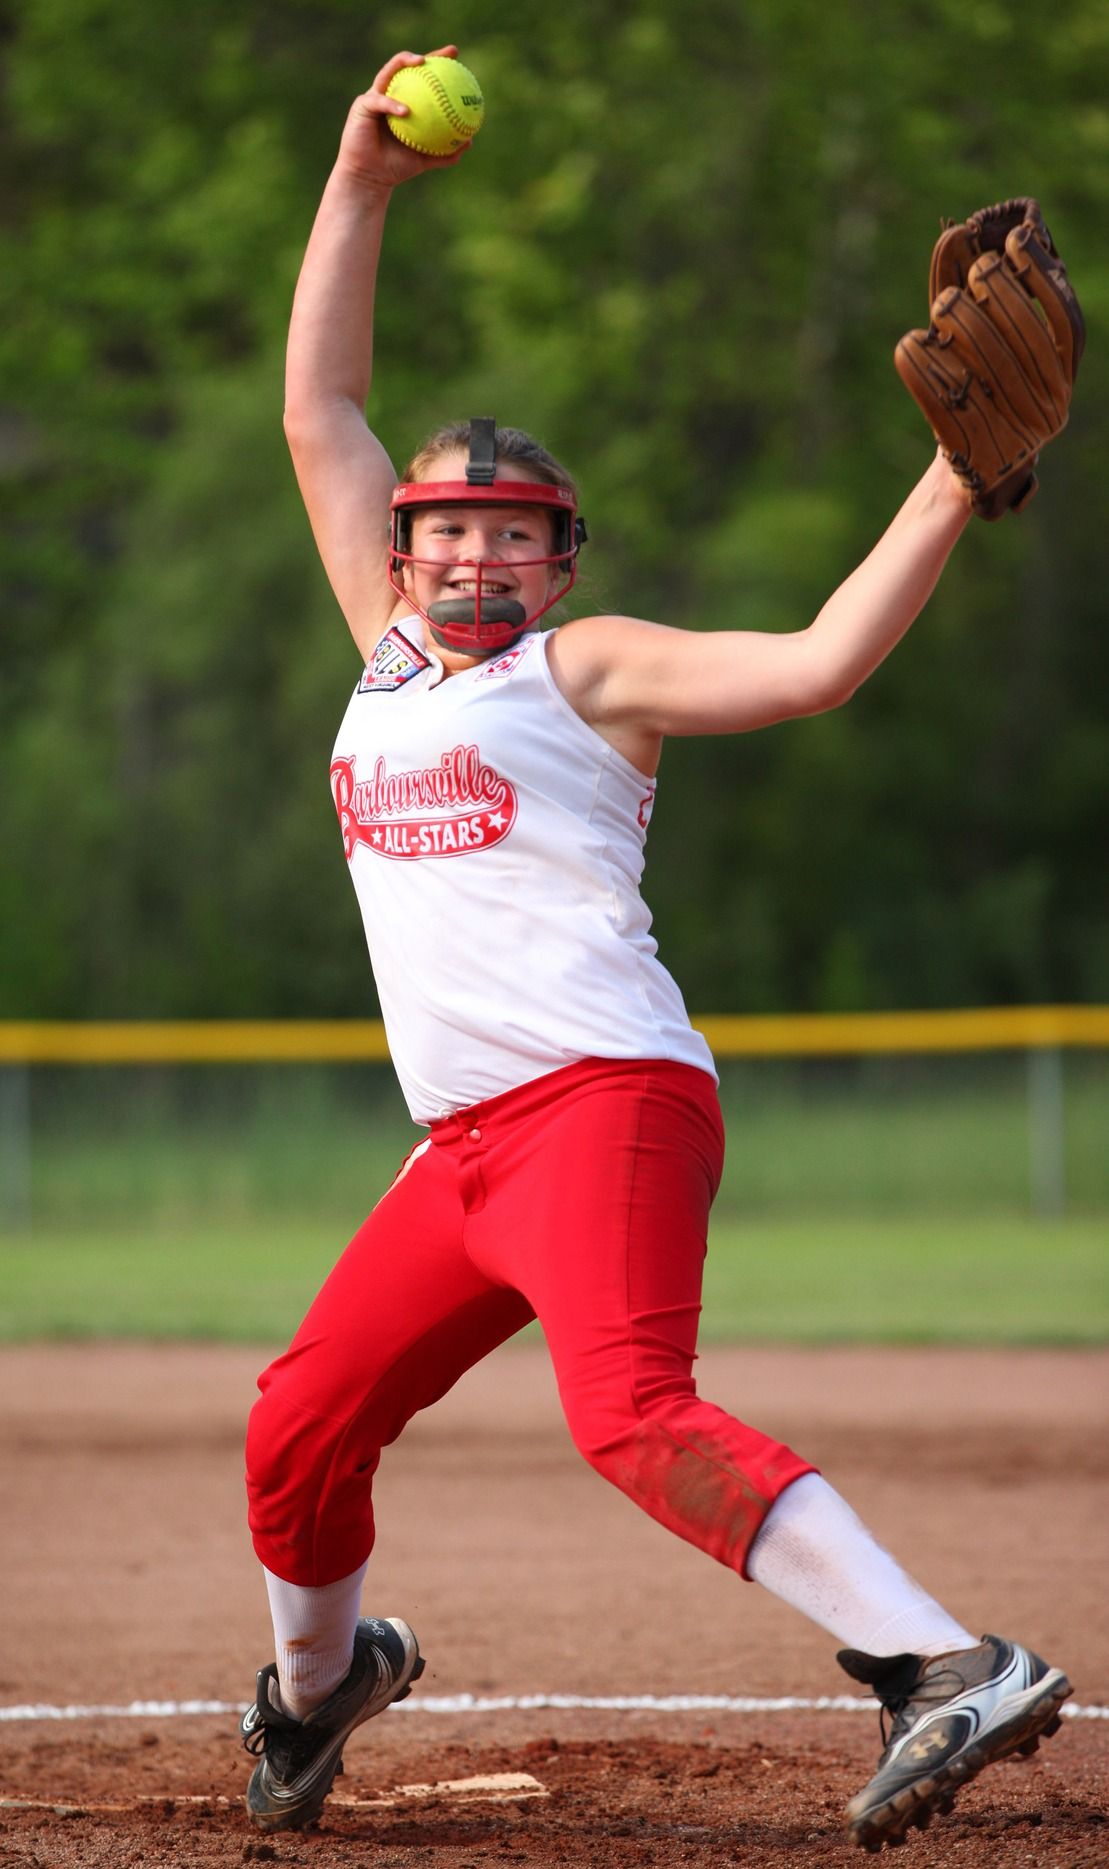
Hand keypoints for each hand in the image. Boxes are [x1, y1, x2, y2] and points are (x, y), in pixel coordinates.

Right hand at [337, 48, 470, 189]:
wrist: (369, 177)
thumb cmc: (395, 167)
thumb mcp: (425, 160)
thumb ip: (445, 151)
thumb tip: (470, 141)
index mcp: (403, 100)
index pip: (421, 77)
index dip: (438, 63)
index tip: (455, 56)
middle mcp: (389, 93)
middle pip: (406, 65)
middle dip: (426, 55)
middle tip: (447, 54)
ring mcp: (374, 96)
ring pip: (389, 72)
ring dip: (404, 63)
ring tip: (421, 63)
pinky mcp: (361, 105)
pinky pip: (380, 101)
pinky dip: (392, 104)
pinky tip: (405, 110)